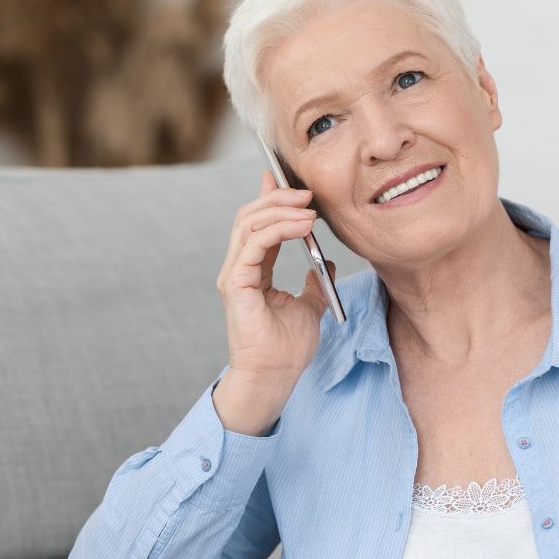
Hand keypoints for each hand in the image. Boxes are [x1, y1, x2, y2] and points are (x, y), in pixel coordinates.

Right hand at [215, 170, 336, 391]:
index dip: (271, 198)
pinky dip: (279, 228)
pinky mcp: (235, 283)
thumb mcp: (310, 306)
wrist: (275, 376)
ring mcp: (233, 274)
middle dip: (278, 197)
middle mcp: (238, 268)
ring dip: (280, 209)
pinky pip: (254, 243)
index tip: (291, 181)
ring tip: (309, 207)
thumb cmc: (286, 349)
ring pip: (248, 223)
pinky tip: (303, 226)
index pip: (257, 224)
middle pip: (249, 216)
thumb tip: (325, 263)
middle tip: (308, 192)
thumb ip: (313, 282)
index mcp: (252, 271)